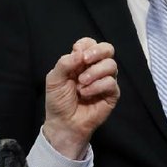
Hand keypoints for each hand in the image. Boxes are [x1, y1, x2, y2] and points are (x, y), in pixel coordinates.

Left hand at [42, 37, 119, 159]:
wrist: (64, 123)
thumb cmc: (58, 101)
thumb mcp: (54, 79)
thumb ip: (65, 63)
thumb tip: (79, 52)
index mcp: (81, 62)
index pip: (90, 43)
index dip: (85, 45)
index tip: (76, 54)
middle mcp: (95, 68)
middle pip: (107, 49)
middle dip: (97, 52)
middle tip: (85, 61)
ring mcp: (105, 80)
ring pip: (111, 65)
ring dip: (94, 72)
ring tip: (81, 84)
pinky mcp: (112, 94)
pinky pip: (111, 82)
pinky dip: (97, 86)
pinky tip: (86, 94)